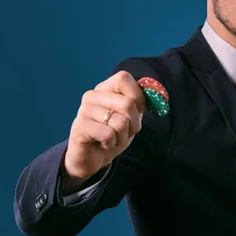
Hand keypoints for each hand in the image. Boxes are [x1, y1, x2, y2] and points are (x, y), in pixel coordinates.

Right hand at [63, 70, 146, 190]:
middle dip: (134, 124)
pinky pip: (109, 135)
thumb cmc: (113, 133)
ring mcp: (84, 111)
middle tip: (125, 131)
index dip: (138, 96)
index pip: (123, 78)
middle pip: (127, 104)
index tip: (138, 111)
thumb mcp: (131, 116)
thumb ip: (140, 102)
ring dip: (123, 136)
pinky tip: (103, 144)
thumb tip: (155, 93)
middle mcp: (92, 96)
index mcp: (104, 88)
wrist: (92, 157)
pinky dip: (112, 143)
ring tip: (112, 138)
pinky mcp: (80, 128)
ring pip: (120, 122)